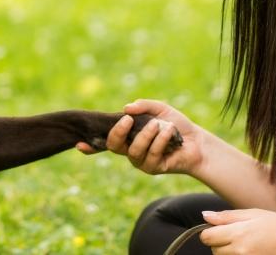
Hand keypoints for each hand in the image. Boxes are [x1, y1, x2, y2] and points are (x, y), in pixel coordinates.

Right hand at [78, 99, 205, 175]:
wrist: (196, 141)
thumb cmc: (175, 124)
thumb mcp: (159, 109)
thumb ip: (143, 106)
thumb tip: (125, 108)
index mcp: (128, 135)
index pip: (106, 140)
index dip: (91, 145)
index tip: (78, 144)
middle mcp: (130, 149)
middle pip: (113, 146)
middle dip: (117, 132)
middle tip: (128, 119)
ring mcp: (140, 161)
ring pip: (134, 150)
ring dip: (146, 134)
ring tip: (159, 124)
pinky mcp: (153, 168)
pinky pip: (151, 154)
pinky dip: (160, 140)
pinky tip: (169, 132)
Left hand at [200, 209, 275, 254]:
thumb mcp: (253, 213)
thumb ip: (227, 216)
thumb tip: (205, 216)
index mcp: (239, 234)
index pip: (207, 237)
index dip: (208, 231)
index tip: (217, 227)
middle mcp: (240, 252)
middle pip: (214, 249)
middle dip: (218, 241)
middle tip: (234, 233)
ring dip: (227, 251)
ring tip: (243, 242)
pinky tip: (249, 250)